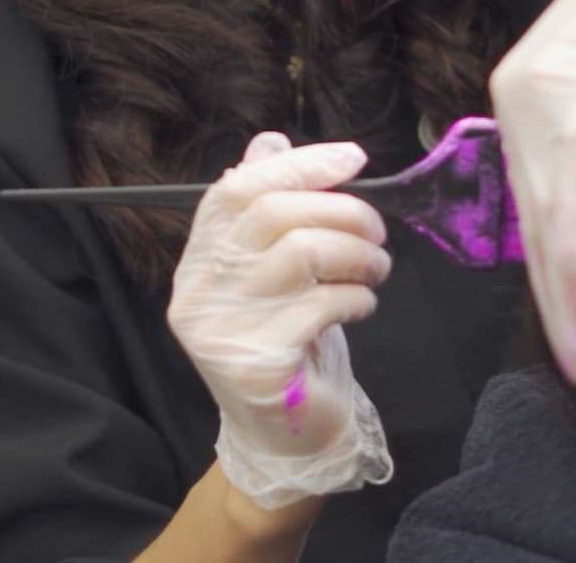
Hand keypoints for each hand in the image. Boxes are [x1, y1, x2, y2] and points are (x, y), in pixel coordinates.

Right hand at [167, 133, 394, 509]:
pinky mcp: (258, 365)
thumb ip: (266, 210)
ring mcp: (222, 330)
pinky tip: (361, 306)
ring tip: (375, 270)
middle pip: (274, 214)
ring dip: (358, 254)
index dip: (297, 165)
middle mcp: (198, 292)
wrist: (284, 435)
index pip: (235, 190)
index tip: (352, 158)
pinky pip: (322, 305)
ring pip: (303, 252)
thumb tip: (270, 141)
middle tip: (377, 231)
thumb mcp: (272, 271)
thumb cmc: (284, 339)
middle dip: (343, 211)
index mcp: (198, 259)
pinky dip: (357, 297)